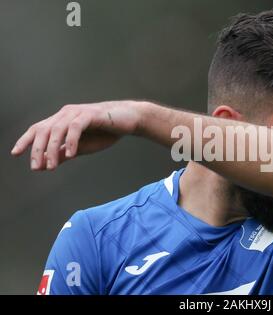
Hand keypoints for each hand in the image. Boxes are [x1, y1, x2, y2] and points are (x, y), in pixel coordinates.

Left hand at [11, 101, 142, 170]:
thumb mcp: (81, 147)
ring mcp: (78, 113)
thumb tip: (45, 164)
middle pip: (44, 129)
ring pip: (57, 129)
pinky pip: (76, 127)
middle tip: (37, 167)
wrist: (129, 120)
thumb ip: (63, 153)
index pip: (38, 128)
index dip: (26, 140)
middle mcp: (66, 113)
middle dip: (37, 149)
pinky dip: (71, 141)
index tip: (16, 153)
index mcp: (62, 120)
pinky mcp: (90, 115)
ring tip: (52, 166)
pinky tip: (70, 154)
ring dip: (52, 149)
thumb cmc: (106, 132)